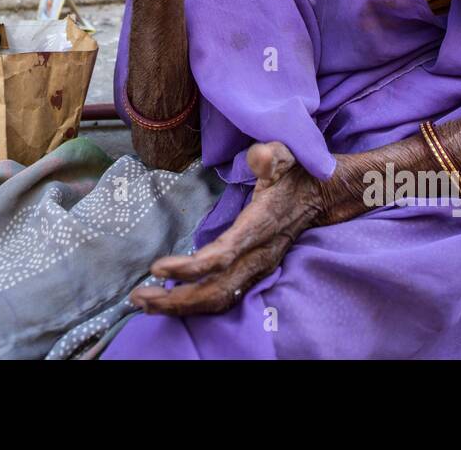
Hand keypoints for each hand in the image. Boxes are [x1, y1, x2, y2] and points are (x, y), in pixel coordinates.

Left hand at [129, 141, 324, 315]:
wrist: (322, 195)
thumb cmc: (296, 173)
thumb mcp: (286, 155)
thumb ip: (272, 155)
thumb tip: (260, 156)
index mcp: (260, 227)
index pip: (223, 255)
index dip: (190, 267)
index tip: (157, 268)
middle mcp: (259, 255)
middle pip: (216, 289)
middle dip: (177, 299)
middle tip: (138, 297)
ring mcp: (257, 268)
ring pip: (219, 299)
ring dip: (181, 306)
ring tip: (144, 303)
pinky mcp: (253, 272)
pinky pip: (223, 296)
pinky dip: (195, 304)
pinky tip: (169, 300)